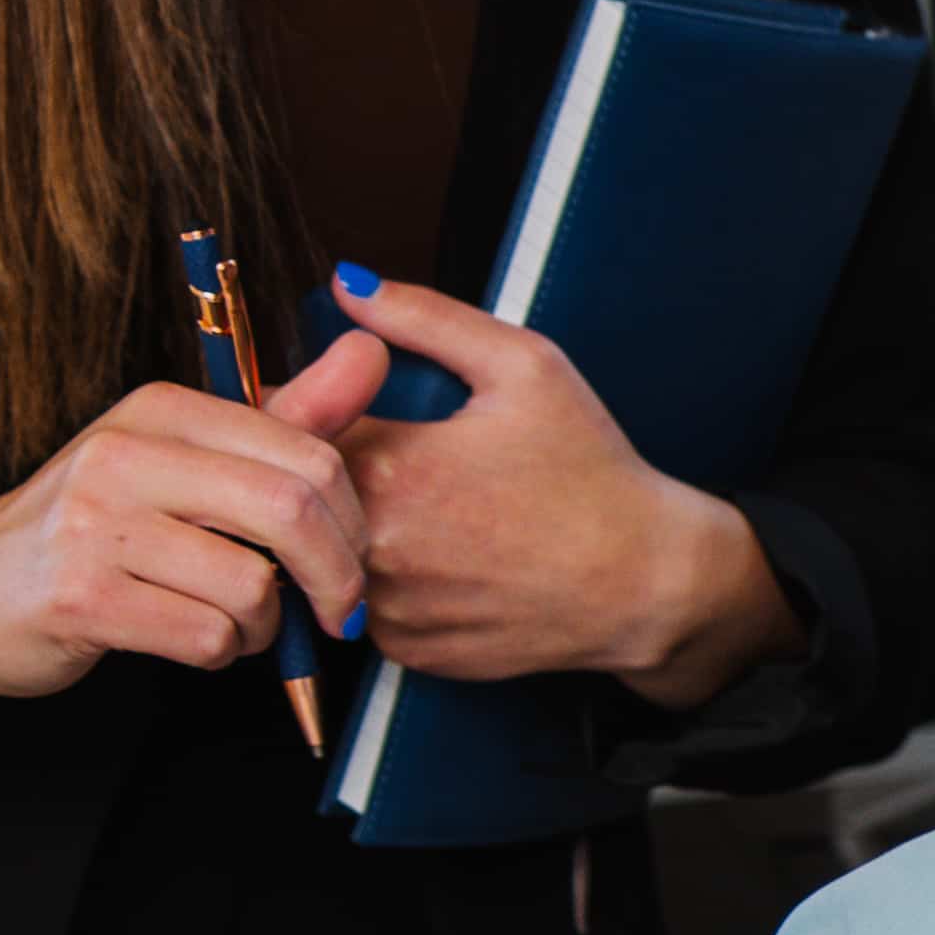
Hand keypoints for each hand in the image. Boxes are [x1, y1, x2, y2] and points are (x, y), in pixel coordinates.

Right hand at [0, 353, 374, 707]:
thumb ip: (286, 417)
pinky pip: (206, 637)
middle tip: (338, 611)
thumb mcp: (187, 458)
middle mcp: (124, 454)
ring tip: (233, 622)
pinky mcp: (80, 598)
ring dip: (266, 625)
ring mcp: (94, 525)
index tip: (355, 557)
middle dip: (337, 576)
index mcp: (160, 409)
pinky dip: (220, 653)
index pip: (308, 452)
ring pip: (253, 586)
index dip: (355, 519)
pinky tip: (188, 639)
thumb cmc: (96, 529)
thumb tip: (372, 348)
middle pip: (292, 512)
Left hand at [316, 269, 794, 697]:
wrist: (646, 583)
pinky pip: (363, 604)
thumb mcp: (526, 366)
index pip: (288, 424)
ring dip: (351, 524)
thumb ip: (425, 317)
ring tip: (426, 505)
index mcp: (390, 469)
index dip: (310, 404)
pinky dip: (386, 578)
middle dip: (327, 465)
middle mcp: (372, 548)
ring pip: (326, 552)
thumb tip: (346, 284)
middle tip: (392, 450)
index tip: (341, 401)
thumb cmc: (592, 473)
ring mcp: (387, 609)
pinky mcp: (406, 650)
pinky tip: (444, 557)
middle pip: (300, 493)